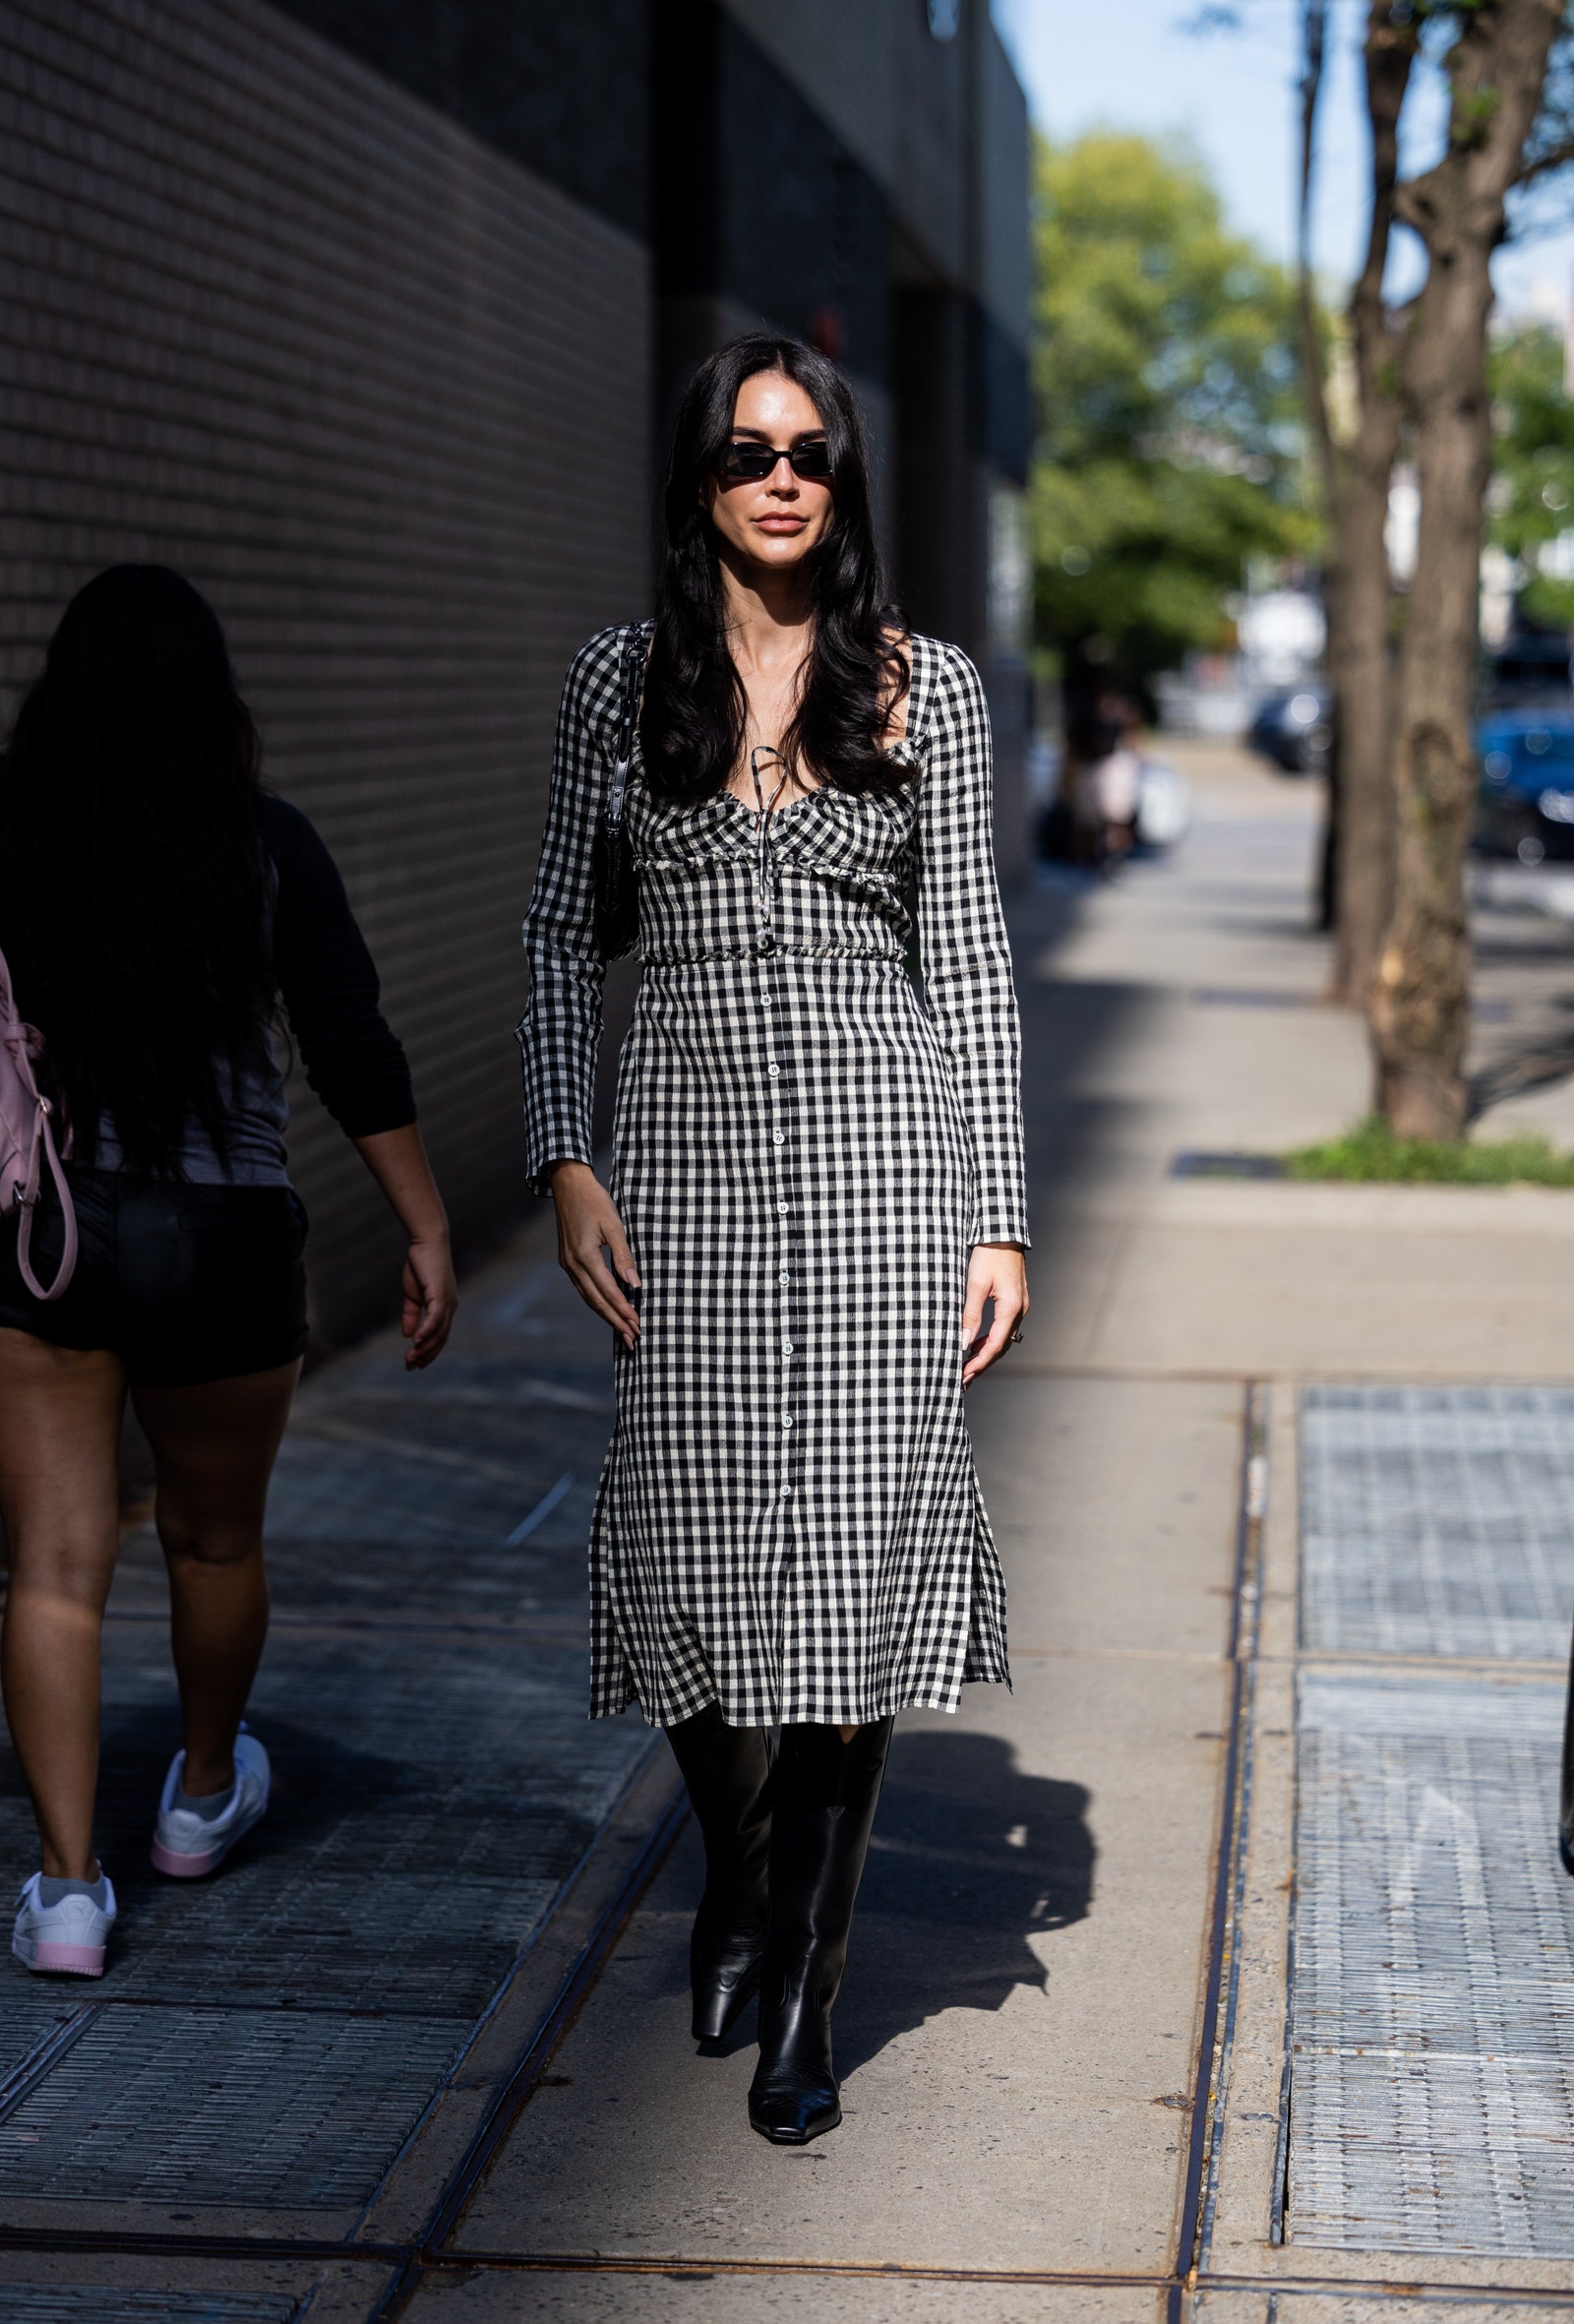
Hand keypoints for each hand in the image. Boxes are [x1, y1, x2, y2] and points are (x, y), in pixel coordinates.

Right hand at [402, 1234, 457, 1368]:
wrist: (426, 1243)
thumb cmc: (420, 1265)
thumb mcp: (413, 1295)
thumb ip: (412, 1315)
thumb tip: (408, 1335)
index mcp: (445, 1308)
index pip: (439, 1336)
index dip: (428, 1352)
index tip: (414, 1364)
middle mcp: (450, 1307)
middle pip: (440, 1339)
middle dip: (425, 1355)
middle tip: (409, 1367)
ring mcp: (447, 1302)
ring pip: (438, 1332)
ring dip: (424, 1348)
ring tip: (410, 1359)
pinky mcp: (441, 1295)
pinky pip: (435, 1319)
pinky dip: (426, 1332)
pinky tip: (416, 1342)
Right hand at [551, 1162, 641, 1348]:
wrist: (568, 1185)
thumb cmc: (594, 1201)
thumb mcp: (614, 1225)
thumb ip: (623, 1256)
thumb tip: (635, 1284)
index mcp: (584, 1256)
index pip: (608, 1292)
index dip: (623, 1310)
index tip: (637, 1325)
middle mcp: (572, 1265)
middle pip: (596, 1301)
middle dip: (615, 1321)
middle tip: (632, 1339)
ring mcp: (567, 1264)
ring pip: (588, 1297)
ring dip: (606, 1315)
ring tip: (623, 1330)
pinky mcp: (567, 1261)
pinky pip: (584, 1288)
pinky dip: (597, 1301)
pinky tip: (608, 1308)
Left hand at [961, 1242, 1027, 1389]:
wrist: (1002, 1232)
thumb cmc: (988, 1255)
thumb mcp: (975, 1285)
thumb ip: (971, 1315)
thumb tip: (964, 1342)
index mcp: (1011, 1308)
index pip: (995, 1346)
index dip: (979, 1363)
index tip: (963, 1375)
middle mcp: (1020, 1310)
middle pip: (1002, 1347)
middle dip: (982, 1364)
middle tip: (964, 1379)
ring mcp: (1020, 1305)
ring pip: (1004, 1339)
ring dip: (986, 1353)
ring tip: (967, 1365)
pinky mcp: (1015, 1300)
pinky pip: (1005, 1328)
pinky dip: (991, 1339)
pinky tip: (977, 1343)